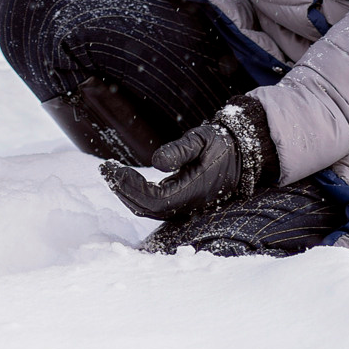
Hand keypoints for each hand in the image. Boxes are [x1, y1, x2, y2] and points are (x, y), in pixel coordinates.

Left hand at [101, 123, 241, 220]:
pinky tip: (124, 178)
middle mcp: (188, 205)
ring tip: (110, 172)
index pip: (153, 200)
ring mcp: (184, 206)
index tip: (115, 169)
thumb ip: (180, 150)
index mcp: (194, 192)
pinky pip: (153, 204)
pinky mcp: (180, 201)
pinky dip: (135, 193)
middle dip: (122, 190)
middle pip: (146, 209)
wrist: (242, 154)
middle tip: (106, 169)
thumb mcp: (203, 139)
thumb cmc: (222, 144)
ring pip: (148, 209)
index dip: (130, 188)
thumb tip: (156, 162)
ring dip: (126, 192)